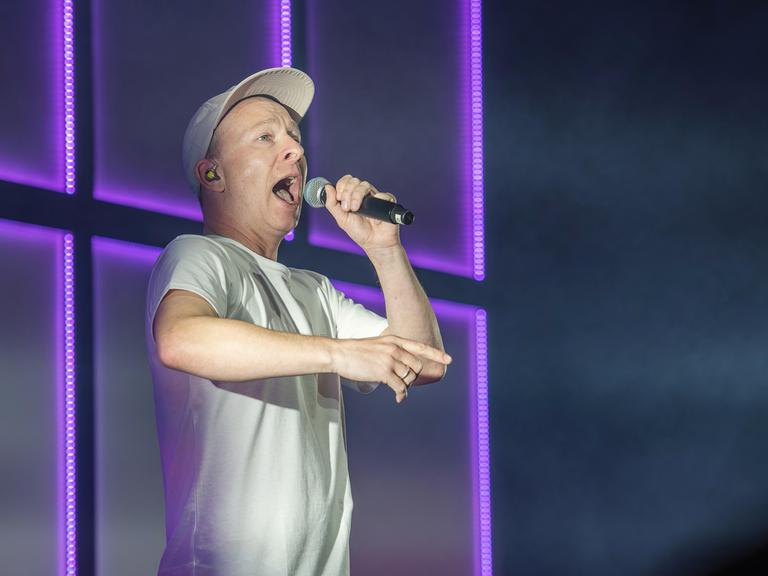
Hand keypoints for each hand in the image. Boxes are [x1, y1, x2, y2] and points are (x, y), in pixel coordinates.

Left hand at [323, 175, 400, 253]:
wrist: (375, 243)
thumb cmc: (360, 232)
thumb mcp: (341, 219)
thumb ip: (332, 204)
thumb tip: (327, 188)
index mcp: (352, 196)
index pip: (345, 182)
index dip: (341, 186)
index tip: (339, 198)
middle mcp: (364, 194)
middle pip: (354, 181)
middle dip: (347, 193)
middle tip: (347, 207)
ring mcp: (375, 197)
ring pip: (365, 185)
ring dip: (357, 196)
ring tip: (355, 209)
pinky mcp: (387, 201)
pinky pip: (383, 195)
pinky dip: (376, 204)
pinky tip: (373, 218)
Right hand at [330, 335, 451, 403]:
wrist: (339, 353)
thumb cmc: (356, 352)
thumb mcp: (378, 346)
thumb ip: (392, 353)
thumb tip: (403, 370)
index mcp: (395, 340)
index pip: (420, 347)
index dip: (436, 354)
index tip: (449, 360)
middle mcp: (395, 349)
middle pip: (417, 367)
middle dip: (413, 377)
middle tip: (402, 382)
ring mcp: (390, 360)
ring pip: (409, 378)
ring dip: (405, 386)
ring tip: (397, 389)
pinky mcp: (383, 372)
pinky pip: (400, 386)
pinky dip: (402, 394)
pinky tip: (399, 397)